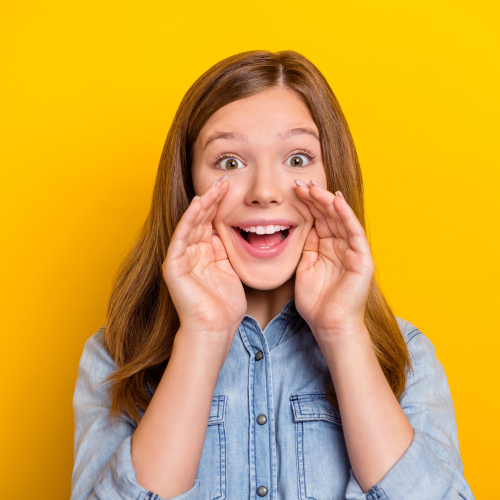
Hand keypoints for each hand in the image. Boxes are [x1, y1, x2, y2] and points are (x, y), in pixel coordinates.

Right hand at [162, 175, 245, 349]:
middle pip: (201, 219)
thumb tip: (224, 230)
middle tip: (225, 180)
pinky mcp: (173, 265)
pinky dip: (189, 220)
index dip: (220, 205)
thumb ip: (224, 251)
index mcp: (203, 254)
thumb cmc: (225, 306)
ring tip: (214, 188)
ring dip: (202, 205)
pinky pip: (182, 237)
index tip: (232, 187)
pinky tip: (198, 205)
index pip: (210, 222)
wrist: (215, 329)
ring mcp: (180, 258)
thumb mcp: (230, 270)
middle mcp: (190, 252)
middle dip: (213, 199)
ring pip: (191, 224)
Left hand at [293, 181, 374, 340]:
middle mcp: (341, 246)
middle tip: (299, 182)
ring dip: (327, 202)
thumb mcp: (305, 268)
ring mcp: (353, 251)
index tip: (292, 190)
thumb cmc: (317, 302)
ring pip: (341, 219)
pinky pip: (354, 233)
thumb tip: (300, 228)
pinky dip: (346, 216)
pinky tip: (335, 201)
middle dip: (315, 198)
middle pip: (328, 215)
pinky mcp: (363, 259)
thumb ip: (306, 248)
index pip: (318, 219)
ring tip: (313, 187)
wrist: (329, 325)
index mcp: (327, 248)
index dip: (307, 204)